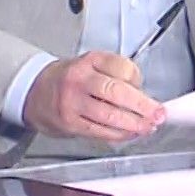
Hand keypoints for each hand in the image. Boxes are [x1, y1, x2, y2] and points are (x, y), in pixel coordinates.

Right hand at [23, 51, 164, 142]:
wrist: (36, 91)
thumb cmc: (71, 77)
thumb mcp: (93, 64)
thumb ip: (117, 74)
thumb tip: (144, 94)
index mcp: (90, 61)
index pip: (121, 67)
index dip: (138, 80)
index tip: (146, 89)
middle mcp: (80, 80)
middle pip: (116, 92)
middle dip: (142, 106)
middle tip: (158, 114)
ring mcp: (73, 103)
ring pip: (109, 116)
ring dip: (133, 124)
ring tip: (148, 127)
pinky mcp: (70, 123)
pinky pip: (99, 131)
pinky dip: (118, 135)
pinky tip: (130, 134)